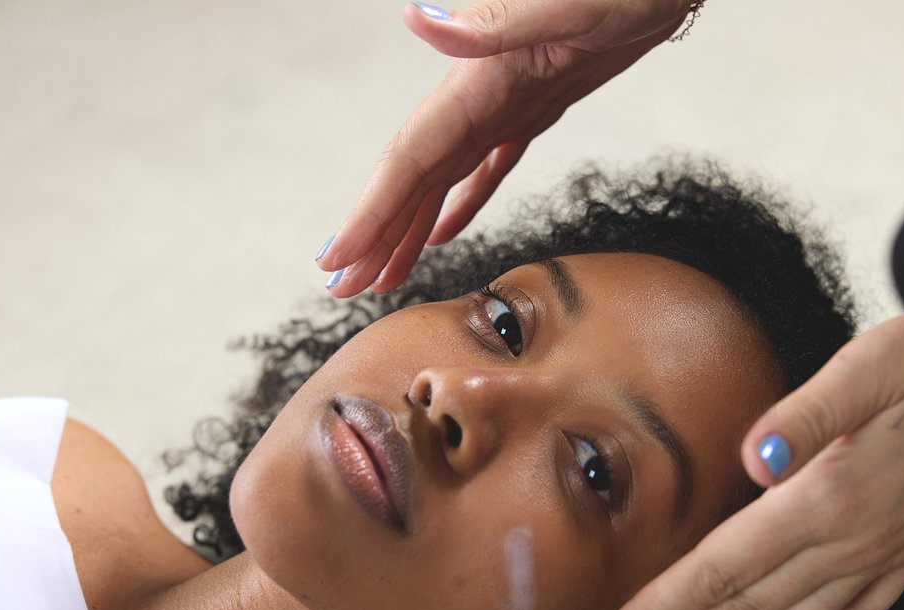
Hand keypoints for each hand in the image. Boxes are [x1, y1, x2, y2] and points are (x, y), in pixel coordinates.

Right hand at [316, 0, 692, 296]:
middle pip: (413, 176)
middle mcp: (478, 96)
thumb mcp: (567, 3)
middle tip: (341, 288)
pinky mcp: (535, 108)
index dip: (370, 212)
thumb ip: (493, 20)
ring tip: (380, 276)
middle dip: (374, 234)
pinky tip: (440, 235)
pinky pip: (485, 168)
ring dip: (406, 228)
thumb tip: (419, 16)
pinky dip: (459, 204)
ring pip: (441, 179)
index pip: (411, 157)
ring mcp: (504, 104)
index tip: (336, 259)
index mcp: (478, 80)